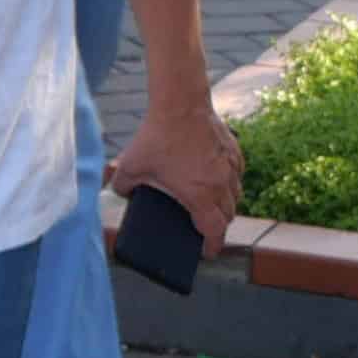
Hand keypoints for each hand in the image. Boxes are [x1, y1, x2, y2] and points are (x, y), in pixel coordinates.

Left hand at [107, 106, 241, 247]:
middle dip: (218, 226)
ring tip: (212, 205)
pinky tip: (217, 177)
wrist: (180, 104)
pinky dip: (230, 181)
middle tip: (206, 229)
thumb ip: (122, 185)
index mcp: (199, 196)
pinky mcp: (234, 149)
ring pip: (236, 195)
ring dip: (226, 204)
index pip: (214, 231)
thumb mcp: (130, 166)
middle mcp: (220, 184)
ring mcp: (230, 167)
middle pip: (228, 215)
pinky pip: (237, 173)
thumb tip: (120, 192)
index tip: (208, 253)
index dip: (212, 246)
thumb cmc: (157, 136)